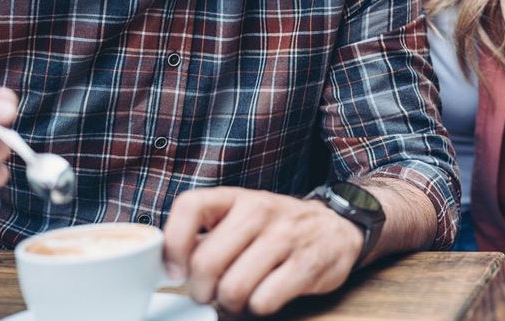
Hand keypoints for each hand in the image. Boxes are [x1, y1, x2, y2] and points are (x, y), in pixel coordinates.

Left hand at [163, 187, 363, 315]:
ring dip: (230, 303)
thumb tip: (167, 265)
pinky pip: (264, 300)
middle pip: (206, 262)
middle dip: (202, 290)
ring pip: (233, 287)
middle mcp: (260, 210)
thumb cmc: (278, 229)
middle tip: (211, 294)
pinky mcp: (307, 264)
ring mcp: (286, 236)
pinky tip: (266, 296)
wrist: (337, 228)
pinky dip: (259, 307)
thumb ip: (207, 235)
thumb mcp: (242, 218)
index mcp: (237, 198)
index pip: (190, 206)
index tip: (175, 270)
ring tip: (240, 297)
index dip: (173, 244)